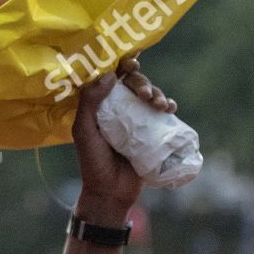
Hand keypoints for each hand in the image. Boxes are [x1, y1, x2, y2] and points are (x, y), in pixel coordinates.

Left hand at [71, 53, 176, 210]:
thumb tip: (109, 76)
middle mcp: (118, 108)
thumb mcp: (84, 131)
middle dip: (142, 83)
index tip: (131, 62)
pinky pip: (162, 113)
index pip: (111, 77)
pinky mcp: (151, 131)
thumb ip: (89, 102)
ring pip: (150, 96)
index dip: (121, 65)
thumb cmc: (93, 161)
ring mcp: (136, 119)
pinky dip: (168, 105)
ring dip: (157, 93)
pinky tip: (170, 108)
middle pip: (134, 84)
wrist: (111, 191)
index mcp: (100, 105)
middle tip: (145, 95)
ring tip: (159, 105)